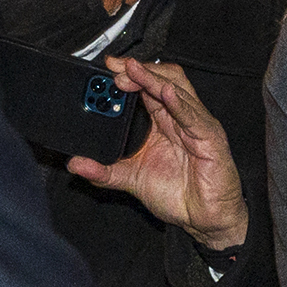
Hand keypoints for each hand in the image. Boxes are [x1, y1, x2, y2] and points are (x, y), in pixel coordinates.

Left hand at [66, 57, 248, 248]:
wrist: (204, 219)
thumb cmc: (179, 196)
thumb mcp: (132, 180)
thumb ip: (104, 171)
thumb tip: (75, 164)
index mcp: (165, 123)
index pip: (147, 88)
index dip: (129, 75)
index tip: (106, 69)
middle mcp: (181, 119)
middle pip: (164, 80)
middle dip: (138, 71)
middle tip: (114, 67)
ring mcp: (197, 126)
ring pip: (178, 90)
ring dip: (152, 79)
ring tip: (132, 72)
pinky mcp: (210, 139)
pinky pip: (194, 117)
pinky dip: (179, 103)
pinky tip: (164, 93)